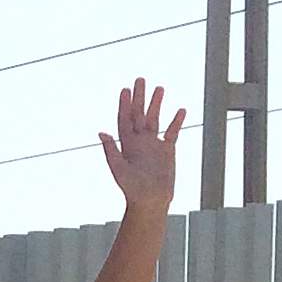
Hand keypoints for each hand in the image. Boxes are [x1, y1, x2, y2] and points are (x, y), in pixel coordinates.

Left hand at [98, 78, 183, 213]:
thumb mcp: (118, 169)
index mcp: (126, 144)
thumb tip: (101, 132)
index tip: (125, 89)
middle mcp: (138, 141)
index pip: (124, 119)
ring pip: (154, 119)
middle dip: (139, 97)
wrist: (149, 201)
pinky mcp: (167, 150)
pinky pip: (172, 132)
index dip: (124, 104)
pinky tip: (180, 109)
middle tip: (140, 79)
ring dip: (156, 104)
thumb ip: (111, 150)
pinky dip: (176, 121)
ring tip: (160, 88)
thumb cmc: (131, 188)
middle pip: (138, 114)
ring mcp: (153, 144)